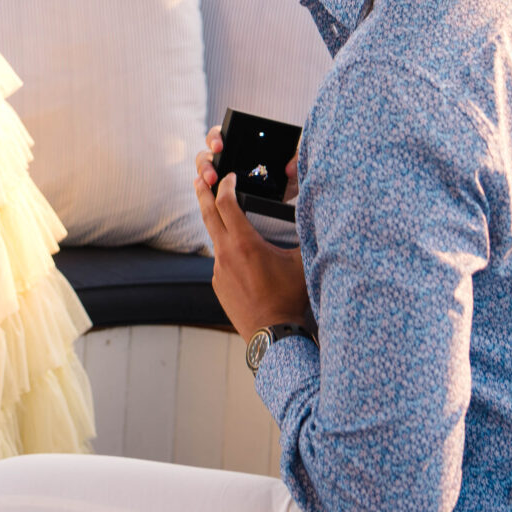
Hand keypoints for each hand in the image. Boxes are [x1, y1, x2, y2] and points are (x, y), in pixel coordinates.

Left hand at [196, 127, 311, 342]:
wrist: (273, 334)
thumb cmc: (289, 298)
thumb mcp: (301, 263)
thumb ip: (302, 237)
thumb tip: (312, 218)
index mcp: (245, 243)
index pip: (226, 203)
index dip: (225, 185)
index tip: (229, 177)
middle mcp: (226, 254)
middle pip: (207, 214)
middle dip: (203, 193)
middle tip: (199, 178)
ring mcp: (219, 270)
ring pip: (215, 239)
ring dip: (216, 223)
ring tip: (221, 213)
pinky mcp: (218, 285)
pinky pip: (220, 261)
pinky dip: (227, 250)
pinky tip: (240, 255)